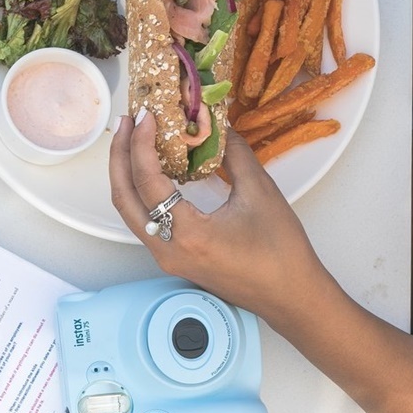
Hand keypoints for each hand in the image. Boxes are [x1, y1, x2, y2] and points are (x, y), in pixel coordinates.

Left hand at [106, 110, 328, 318]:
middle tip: (128, 121)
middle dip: (120, 155)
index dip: (141, 144)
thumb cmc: (282, 251)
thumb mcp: (260, 193)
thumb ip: (234, 154)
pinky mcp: (174, 258)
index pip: (147, 181)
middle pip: (123, 197)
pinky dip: (141, 191)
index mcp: (187, 234)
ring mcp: (167, 257)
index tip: (145, 115)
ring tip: (133, 139)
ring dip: (126, 173)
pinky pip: (144, 220)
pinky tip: (152, 168)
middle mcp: (167, 249)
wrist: (292, 297)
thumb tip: (217, 124)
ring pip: (129, 210)